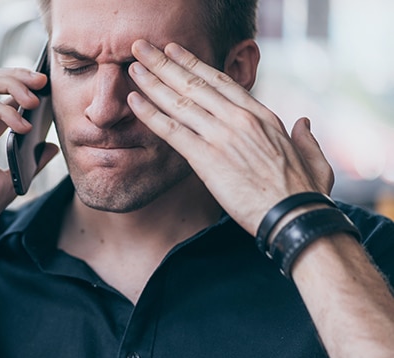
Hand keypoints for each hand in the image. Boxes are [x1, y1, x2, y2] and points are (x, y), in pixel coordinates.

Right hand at [0, 68, 58, 245]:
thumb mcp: (11, 181)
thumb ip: (31, 161)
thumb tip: (52, 146)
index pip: (1, 97)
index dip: (24, 89)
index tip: (48, 90)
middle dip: (19, 76)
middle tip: (43, 81)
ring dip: (12, 85)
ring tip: (35, 99)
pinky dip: (2, 110)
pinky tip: (21, 125)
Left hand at [126, 39, 333, 234]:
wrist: (295, 218)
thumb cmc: (305, 194)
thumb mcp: (314, 159)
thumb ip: (306, 138)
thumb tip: (305, 122)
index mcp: (262, 116)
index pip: (221, 81)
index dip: (194, 64)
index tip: (174, 51)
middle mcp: (240, 119)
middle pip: (194, 83)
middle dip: (164, 63)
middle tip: (142, 48)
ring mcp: (222, 136)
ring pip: (180, 102)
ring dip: (153, 81)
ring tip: (133, 67)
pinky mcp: (207, 159)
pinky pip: (172, 131)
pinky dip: (150, 114)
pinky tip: (134, 100)